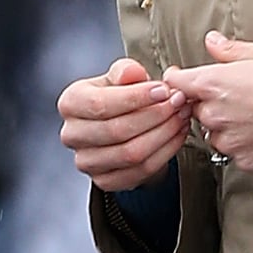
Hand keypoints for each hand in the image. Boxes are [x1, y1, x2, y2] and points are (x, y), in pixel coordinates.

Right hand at [59, 56, 191, 190]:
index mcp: (71, 104)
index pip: (100, 104)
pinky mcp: (105, 181)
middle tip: (178, 103)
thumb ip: (125, 72)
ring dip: (164, 134)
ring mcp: (87, 162)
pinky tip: (177, 135)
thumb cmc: (118, 98)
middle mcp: (72, 135)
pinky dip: (165, 152)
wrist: (121, 127)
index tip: (163, 90)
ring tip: (181, 117)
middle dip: (155, 116)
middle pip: (117, 130)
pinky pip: (141, 171)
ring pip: (131, 154)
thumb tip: (132, 72)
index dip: (135, 98)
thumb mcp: (120, 77)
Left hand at [164, 35, 252, 177]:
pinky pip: (234, 151)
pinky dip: (244, 142)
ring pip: (215, 133)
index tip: (183, 78)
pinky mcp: (246, 160)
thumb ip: (229, 50)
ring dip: (225, 125)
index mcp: (213, 83)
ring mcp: (230, 141)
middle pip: (195, 110)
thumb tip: (211, 42)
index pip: (174, 83)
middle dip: (209, 102)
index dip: (177, 79)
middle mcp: (215, 114)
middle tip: (238, 94)